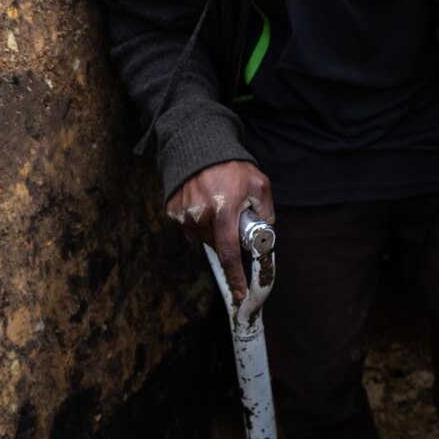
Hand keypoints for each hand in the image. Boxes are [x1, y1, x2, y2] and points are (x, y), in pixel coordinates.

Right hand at [166, 161, 273, 302]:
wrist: (199, 145)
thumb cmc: (232, 166)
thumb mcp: (259, 185)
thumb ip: (265, 210)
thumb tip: (265, 232)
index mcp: (224, 211)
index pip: (229, 253)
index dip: (235, 276)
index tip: (240, 293)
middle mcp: (201, 215)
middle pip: (217, 246)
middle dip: (228, 240)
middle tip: (233, 218)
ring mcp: (184, 214)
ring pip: (203, 238)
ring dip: (214, 231)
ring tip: (219, 205)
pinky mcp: (173, 211)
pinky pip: (190, 228)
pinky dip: (200, 223)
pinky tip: (206, 204)